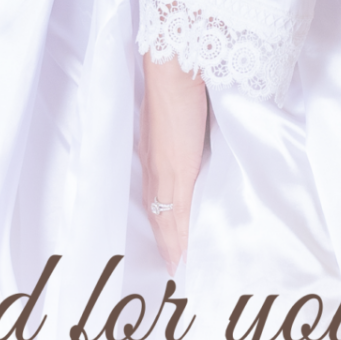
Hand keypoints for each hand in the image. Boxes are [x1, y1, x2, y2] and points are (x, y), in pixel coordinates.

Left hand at [141, 52, 209, 272]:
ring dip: (170, 244)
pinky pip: (177, 213)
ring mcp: (164, 171)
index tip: (165, 244)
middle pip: (155, 213)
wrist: (175, 70)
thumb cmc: (177, 84)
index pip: (153, 196)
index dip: (159, 220)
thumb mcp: (175, 115)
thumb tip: (188, 138)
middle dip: (163, 241)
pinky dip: (179, 236)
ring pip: (164, 217)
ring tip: (177, 269)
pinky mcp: (178, 172)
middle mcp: (153, 166)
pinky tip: (183, 254)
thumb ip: (179, 132)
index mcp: (152, 153)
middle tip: (171, 267)